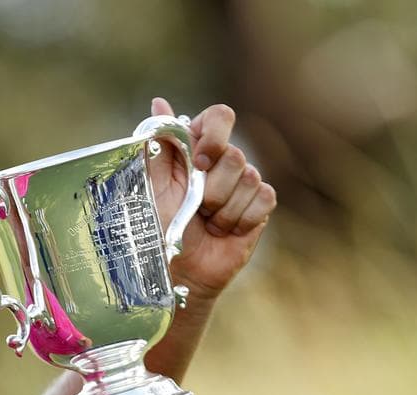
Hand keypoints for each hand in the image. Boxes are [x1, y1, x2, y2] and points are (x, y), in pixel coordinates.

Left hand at [146, 98, 275, 301]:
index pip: (220, 116)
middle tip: (196, 208)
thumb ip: (159, 144)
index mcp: (197, 147)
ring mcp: (244, 183)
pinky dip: (240, 218)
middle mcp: (223, 161)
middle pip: (234, 155)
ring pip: (249, 178)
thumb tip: (159, 103)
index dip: (214, 136)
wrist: (176, 268)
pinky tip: (225, 230)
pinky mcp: (260, 206)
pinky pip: (263, 198)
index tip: (199, 162)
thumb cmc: (158, 226)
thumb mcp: (153, 184)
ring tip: (207, 222)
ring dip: (222, 209)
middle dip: (211, 188)